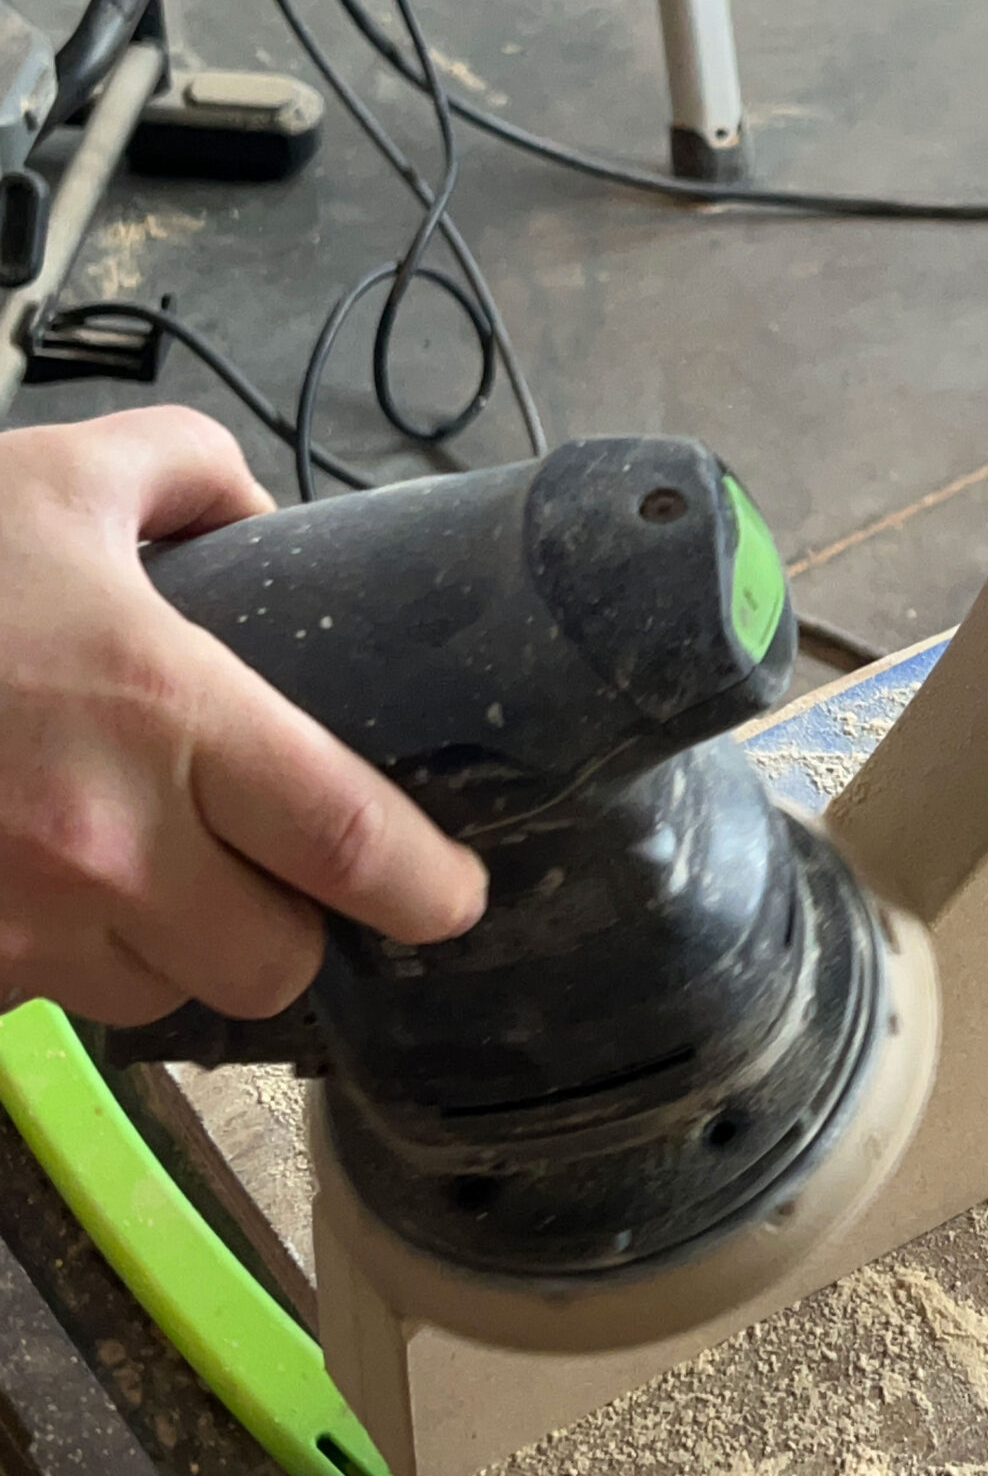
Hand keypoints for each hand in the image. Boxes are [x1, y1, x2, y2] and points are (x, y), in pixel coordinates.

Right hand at [0, 408, 486, 1025]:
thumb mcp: (64, 476)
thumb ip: (191, 476)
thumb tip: (261, 518)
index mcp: (165, 711)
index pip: (346, 841)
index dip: (427, 887)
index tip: (457, 894)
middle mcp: (104, 840)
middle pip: (273, 966)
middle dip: (298, 933)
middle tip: (286, 878)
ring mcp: (19, 922)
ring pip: (162, 997)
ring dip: (179, 950)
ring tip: (156, 872)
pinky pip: (55, 999)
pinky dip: (74, 960)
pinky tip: (51, 883)